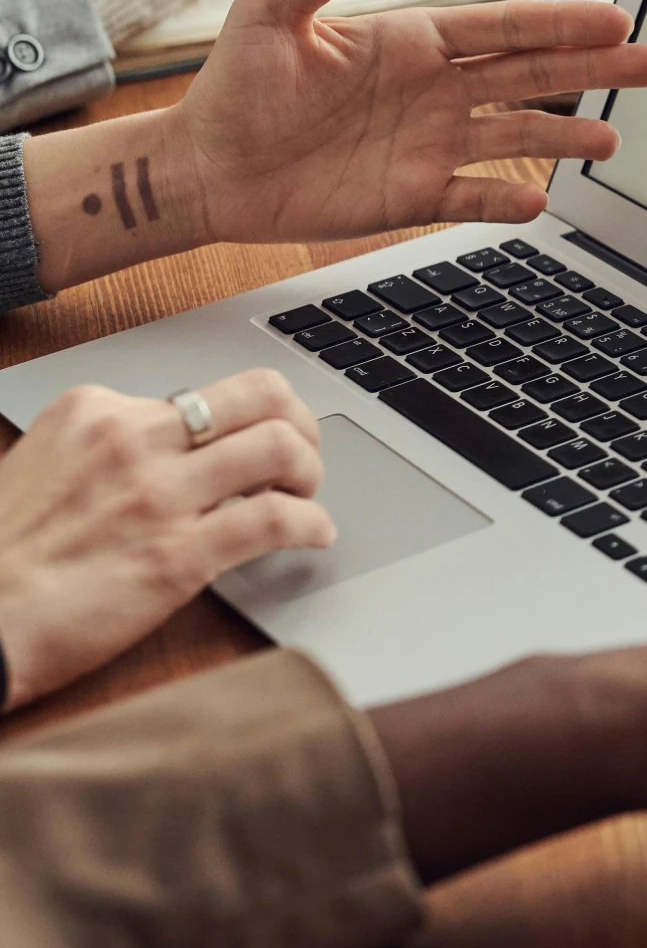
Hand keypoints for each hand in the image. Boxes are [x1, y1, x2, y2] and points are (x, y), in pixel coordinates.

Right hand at [0, 370, 327, 708]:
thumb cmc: (4, 556)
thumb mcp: (48, 466)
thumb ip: (112, 450)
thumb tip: (178, 453)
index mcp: (94, 410)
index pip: (206, 391)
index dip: (242, 420)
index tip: (249, 444)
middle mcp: (131, 439)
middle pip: (260, 396)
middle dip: (299, 422)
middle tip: (301, 455)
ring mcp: (158, 495)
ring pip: (280, 448)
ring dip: (311, 472)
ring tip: (306, 496)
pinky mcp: (178, 555)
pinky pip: (276, 520)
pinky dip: (313, 524)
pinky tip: (314, 535)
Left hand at [180, 0, 646, 243]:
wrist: (206, 167)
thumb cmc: (235, 85)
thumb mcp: (272, 12)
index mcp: (412, 41)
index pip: (501, 28)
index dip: (560, 23)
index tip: (615, 17)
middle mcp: (435, 91)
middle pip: (531, 76)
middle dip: (593, 70)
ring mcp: (431, 144)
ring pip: (517, 136)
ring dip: (566, 136)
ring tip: (612, 140)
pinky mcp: (415, 195)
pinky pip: (473, 197)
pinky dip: (505, 200)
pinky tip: (538, 199)